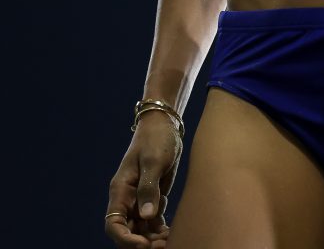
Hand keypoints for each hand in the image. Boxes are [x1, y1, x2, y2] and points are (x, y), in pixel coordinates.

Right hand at [105, 111, 182, 247]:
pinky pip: (153, 223)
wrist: (164, 124)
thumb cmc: (156, 138)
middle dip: (142, 243)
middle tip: (162, 245)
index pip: (114, 224)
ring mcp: (140, 200)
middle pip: (128, 232)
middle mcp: (127, 199)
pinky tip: (172, 234)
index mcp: (121, 190)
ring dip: (153, 240)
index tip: (143, 245)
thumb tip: (147, 216)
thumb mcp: (154, 160)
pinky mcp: (153, 199)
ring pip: (141, 230)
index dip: (125, 239)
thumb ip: (149, 188)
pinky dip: (160, 231)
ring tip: (170, 241)